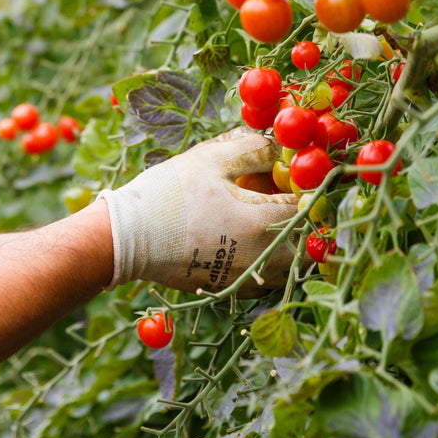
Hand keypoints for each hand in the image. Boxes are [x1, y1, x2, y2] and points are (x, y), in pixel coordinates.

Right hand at [99, 129, 297, 294]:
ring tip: (268, 216)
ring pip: (291, 263)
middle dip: (305, 217)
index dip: (309, 186)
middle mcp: (263, 258)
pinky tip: (248, 238)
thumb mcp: (212, 158)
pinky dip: (269, 259)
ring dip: (290, 240)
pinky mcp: (231, 289)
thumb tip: (282, 148)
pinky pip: (268, 277)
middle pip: (308, 241)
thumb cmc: (169, 193)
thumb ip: (255, 149)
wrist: (126, 238)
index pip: (310, 206)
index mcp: (263, 223)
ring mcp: (248, 278)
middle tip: (287, 195)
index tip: (299, 175)